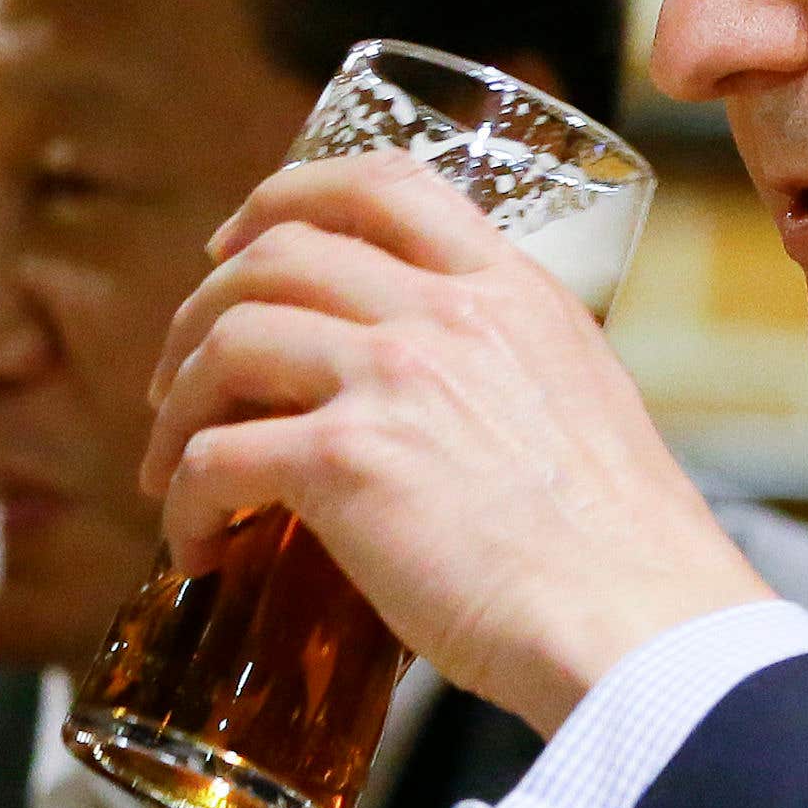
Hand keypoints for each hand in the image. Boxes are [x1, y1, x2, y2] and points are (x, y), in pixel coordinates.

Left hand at [141, 152, 771, 733]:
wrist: (636, 625)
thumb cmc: (623, 553)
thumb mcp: (586, 402)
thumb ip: (514, 371)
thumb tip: (449, 408)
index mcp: (512, 290)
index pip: (382, 182)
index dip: (287, 195)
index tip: (238, 243)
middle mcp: (447, 312)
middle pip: (278, 253)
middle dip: (203, 307)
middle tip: (184, 375)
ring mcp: (392, 377)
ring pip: (229, 340)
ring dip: (179, 405)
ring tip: (172, 466)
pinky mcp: (345, 462)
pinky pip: (217, 457)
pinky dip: (185, 500)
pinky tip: (197, 544)